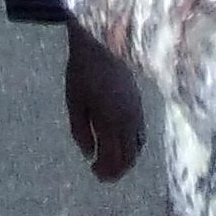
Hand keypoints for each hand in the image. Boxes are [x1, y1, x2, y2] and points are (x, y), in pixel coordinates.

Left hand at [64, 22, 143, 181]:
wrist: (102, 41)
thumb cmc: (83, 71)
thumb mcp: (74, 101)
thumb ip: (80, 131)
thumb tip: (89, 155)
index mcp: (110, 120)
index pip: (112, 158)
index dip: (105, 171)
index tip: (94, 172)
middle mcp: (127, 119)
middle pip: (128, 157)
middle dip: (116, 170)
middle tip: (102, 174)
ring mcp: (137, 111)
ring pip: (137, 147)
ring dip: (126, 159)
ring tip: (111, 162)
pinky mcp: (139, 104)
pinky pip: (141, 133)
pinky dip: (133, 146)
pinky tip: (120, 144)